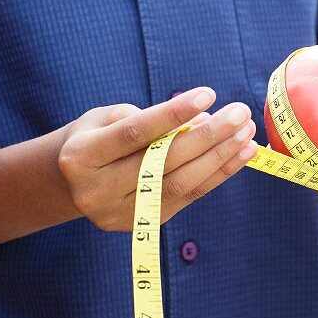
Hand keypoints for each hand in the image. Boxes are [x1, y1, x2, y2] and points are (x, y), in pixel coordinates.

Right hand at [57, 88, 257, 229]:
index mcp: (80, 157)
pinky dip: (218, 174)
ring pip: (180, 184)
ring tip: (246, 134)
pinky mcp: (144, 223)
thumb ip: (148, 118)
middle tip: (239, 113)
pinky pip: (188, 196)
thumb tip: (203, 119)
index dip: (173, 114)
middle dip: (207, 136)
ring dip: (220, 157)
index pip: (135, 133)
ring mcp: (120, 212)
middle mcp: (97, 190)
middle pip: (163, 161)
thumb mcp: (105, 118)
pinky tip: (241, 155)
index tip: (208, 94)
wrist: (71, 184)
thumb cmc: (95, 138)